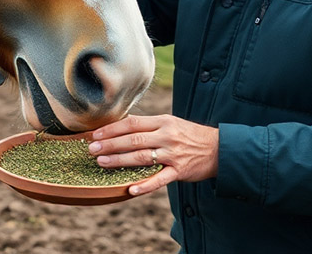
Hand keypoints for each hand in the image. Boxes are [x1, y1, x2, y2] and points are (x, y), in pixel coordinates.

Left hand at [87, 114, 218, 195]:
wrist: (219, 148)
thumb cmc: (190, 135)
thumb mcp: (171, 123)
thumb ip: (149, 125)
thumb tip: (123, 125)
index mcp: (163, 121)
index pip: (132, 123)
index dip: (112, 128)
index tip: (95, 134)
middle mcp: (166, 136)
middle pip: (133, 139)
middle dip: (110, 144)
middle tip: (91, 149)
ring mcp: (173, 154)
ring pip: (142, 157)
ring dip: (119, 160)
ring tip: (101, 162)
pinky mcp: (180, 171)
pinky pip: (160, 179)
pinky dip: (145, 185)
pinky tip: (130, 189)